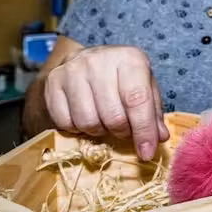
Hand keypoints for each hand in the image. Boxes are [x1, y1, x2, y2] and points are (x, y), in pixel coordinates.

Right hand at [44, 45, 168, 159]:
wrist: (89, 59)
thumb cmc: (122, 77)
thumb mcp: (145, 87)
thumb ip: (153, 112)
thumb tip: (158, 138)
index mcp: (129, 58)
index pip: (137, 99)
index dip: (143, 131)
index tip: (146, 152)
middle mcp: (99, 60)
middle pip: (112, 116)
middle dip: (122, 132)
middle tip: (123, 129)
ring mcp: (73, 70)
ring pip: (87, 122)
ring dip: (100, 131)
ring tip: (105, 121)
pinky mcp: (53, 82)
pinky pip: (65, 123)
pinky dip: (78, 129)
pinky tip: (87, 116)